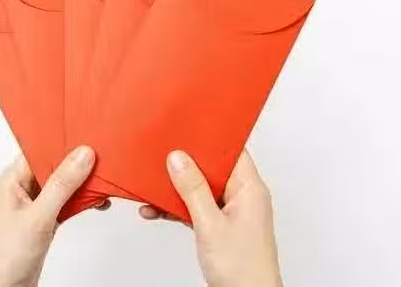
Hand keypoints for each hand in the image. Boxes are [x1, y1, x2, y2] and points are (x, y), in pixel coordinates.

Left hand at [0, 145, 95, 286]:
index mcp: (10, 182)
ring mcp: (32, 208)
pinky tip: (98, 201)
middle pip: (52, 167)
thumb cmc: (3, 258)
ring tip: (105, 176)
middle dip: (76, 161)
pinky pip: (65, 204)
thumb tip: (82, 154)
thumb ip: (61, 184)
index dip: (61, 140)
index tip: (85, 133)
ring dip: (81, 183)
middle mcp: (20, 191)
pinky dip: (81, 202)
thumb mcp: (37, 216)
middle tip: (102, 153)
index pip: (37, 150)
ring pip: (61, 186)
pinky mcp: (43, 224)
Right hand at [139, 150, 282, 286]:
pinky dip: (175, 209)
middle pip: (211, 169)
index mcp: (250, 189)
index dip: (209, 139)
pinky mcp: (218, 228)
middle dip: (185, 165)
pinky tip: (154, 210)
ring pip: (199, 190)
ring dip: (175, 190)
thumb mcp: (211, 224)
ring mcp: (230, 213)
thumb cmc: (243, 269)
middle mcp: (242, 197)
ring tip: (150, 186)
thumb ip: (193, 189)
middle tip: (161, 155)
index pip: (231, 151)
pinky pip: (194, 209)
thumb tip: (179, 158)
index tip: (185, 131)